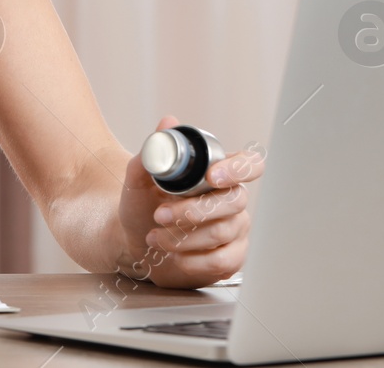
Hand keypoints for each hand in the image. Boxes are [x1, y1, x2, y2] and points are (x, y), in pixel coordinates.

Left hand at [116, 114, 265, 287]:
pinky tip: (172, 255)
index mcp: (218, 172)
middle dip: (192, 211)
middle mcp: (233, 199)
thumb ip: (153, 151)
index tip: (211, 177)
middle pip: (233, 201)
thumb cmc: (143, 205)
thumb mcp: (139, 179)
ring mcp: (236, 229)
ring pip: (221, 232)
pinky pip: (221, 261)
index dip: (239, 169)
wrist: (133, 241)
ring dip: (183, 237)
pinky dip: (191, 260)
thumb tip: (168, 122)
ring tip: (154, 237)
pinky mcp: (232, 257)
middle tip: (160, 215)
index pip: (250, 164)